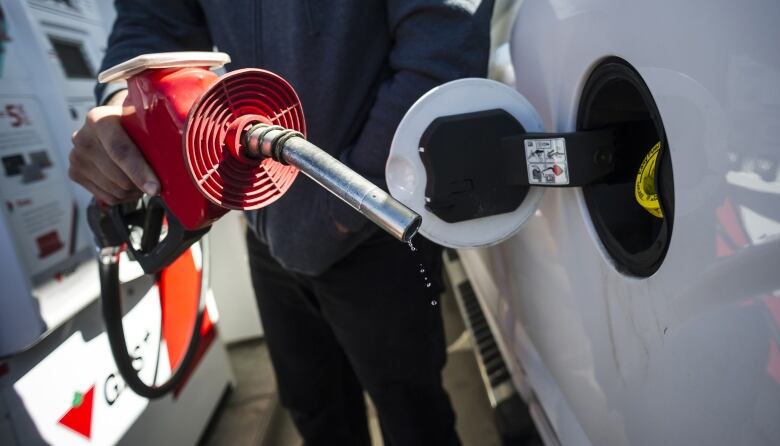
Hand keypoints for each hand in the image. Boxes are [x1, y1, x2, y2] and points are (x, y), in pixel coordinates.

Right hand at [68, 90, 159, 204]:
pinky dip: (124, 196)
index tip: (156, 189)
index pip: (120, 151)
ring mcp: (76, 157)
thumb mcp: (144, 121)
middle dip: (141, 183)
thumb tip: (184, 152)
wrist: (111, 126)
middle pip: (119, 176)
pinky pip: (107, 197)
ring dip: (134, 191)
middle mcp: (82, 137)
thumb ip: (157, 132)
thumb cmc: (135, 125)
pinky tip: (130, 183)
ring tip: (143, 178)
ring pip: (115, 190)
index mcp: (100, 119)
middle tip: (156, 179)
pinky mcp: (74, 173)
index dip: (140, 172)